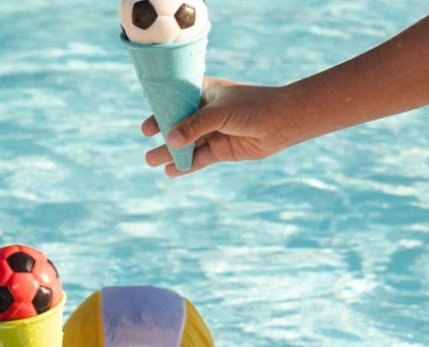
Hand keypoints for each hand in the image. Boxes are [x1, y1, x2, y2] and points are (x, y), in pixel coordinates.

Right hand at [142, 79, 300, 176]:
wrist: (282, 122)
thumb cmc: (252, 107)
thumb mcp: (219, 113)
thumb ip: (194, 126)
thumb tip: (170, 140)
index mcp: (203, 93)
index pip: (175, 101)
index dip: (159, 112)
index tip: (146, 127)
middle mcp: (205, 112)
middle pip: (178, 125)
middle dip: (162, 135)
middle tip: (146, 145)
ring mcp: (213, 132)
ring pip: (186, 144)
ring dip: (169, 153)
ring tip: (151, 161)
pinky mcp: (221, 150)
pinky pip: (199, 159)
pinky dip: (185, 165)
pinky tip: (171, 171)